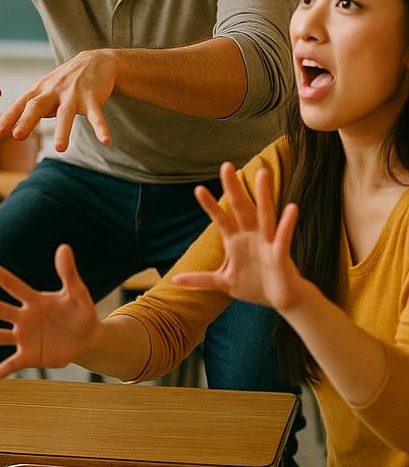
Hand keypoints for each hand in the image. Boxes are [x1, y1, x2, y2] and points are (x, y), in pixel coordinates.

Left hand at [0, 49, 116, 150]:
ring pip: (66, 113)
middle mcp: (53, 91)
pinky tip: (106, 141)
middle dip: (27, 121)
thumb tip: (12, 128)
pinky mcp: (93, 97)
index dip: (8, 118)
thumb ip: (30, 108)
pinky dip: (101, 127)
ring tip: (59, 149)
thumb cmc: (64, 81)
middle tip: (17, 136)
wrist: (96, 60)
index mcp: (39, 91)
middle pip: (37, 106)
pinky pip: (96, 115)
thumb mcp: (45, 91)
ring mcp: (73, 94)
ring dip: (62, 130)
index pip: (20, 105)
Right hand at [0, 244, 98, 385]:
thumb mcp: (78, 293)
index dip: (1, 276)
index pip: (15, 286)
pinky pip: (8, 366)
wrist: (86, 338)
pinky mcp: (28, 357)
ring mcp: (24, 338)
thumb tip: (64, 247)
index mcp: (35, 300)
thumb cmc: (80, 312)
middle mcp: (24, 318)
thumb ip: (68, 273)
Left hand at [172, 162, 305, 310]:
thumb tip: (174, 280)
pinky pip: (284, 236)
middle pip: (241, 207)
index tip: (198, 188)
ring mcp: (267, 242)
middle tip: (226, 166)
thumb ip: (200, 279)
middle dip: (234, 188)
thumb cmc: (255, 286)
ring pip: (264, 215)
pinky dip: (287, 223)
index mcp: (236, 241)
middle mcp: (251, 236)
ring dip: (264, 196)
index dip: (210, 205)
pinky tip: (292, 207)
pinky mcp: (281, 254)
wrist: (282, 300)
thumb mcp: (223, 282)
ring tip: (262, 174)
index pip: (221, 219)